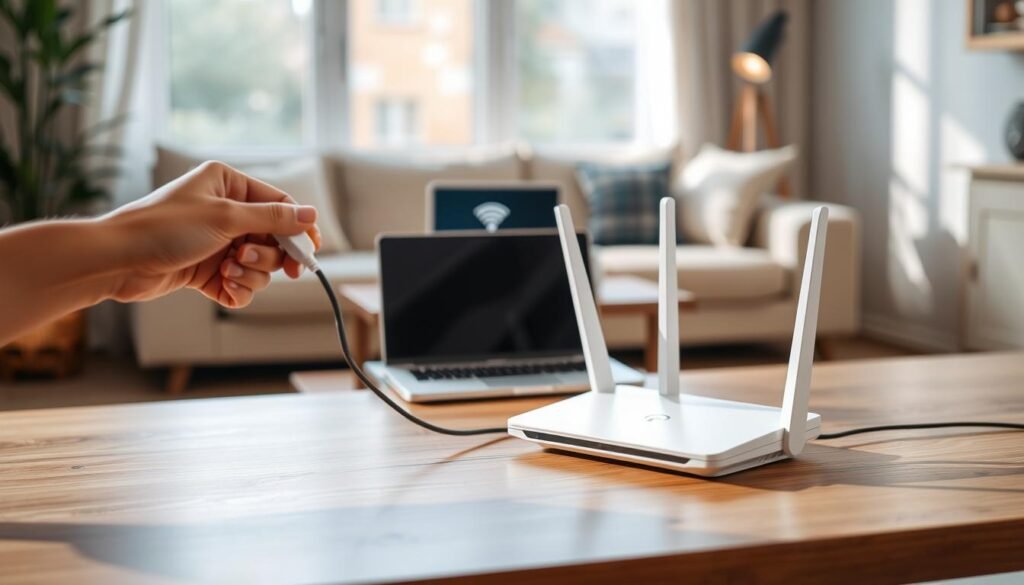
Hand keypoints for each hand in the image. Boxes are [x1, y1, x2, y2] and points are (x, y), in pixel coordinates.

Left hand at [104, 161, 321, 307]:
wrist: (118, 260)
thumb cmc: (164, 227)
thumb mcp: (225, 216)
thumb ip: (273, 217)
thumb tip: (311, 215)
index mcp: (228, 185)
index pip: (280, 204)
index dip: (299, 227)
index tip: (311, 250)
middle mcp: (225, 212)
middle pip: (274, 238)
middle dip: (268, 254)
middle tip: (250, 258)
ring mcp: (218, 244)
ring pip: (261, 265)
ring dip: (250, 273)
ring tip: (226, 271)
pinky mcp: (209, 272)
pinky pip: (242, 285)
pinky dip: (237, 289)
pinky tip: (221, 286)